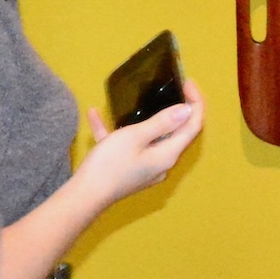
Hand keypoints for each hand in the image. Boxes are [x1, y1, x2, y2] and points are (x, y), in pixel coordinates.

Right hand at [77, 79, 204, 205]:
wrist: (85, 196)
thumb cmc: (110, 164)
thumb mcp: (135, 136)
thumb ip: (162, 122)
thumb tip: (187, 111)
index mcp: (167, 154)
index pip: (192, 126)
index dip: (195, 104)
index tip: (188, 83)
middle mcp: (161, 163)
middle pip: (176, 133)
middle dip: (176, 110)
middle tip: (173, 88)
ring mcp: (146, 168)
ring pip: (152, 138)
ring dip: (147, 119)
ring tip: (141, 100)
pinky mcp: (130, 170)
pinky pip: (128, 146)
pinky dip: (116, 132)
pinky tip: (95, 116)